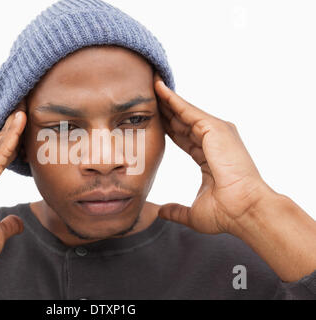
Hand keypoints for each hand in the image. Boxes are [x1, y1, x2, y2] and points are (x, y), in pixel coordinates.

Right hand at [0, 100, 26, 274]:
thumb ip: (7, 223)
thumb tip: (18, 222)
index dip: (12, 141)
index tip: (26, 127)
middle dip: (13, 126)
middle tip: (28, 105)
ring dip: (14, 124)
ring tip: (28, 105)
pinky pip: (0, 150)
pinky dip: (12, 134)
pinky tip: (22, 120)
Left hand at [154, 73, 269, 233]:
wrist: (244, 210)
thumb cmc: (226, 213)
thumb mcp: (194, 211)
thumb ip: (176, 210)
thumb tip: (160, 213)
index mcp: (209, 157)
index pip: (182, 137)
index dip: (167, 127)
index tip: (150, 119)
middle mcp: (214, 141)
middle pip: (182, 121)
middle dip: (164, 109)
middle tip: (146, 95)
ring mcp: (216, 133)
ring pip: (184, 112)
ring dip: (166, 98)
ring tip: (149, 85)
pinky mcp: (215, 128)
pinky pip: (187, 110)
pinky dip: (173, 99)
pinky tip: (158, 89)